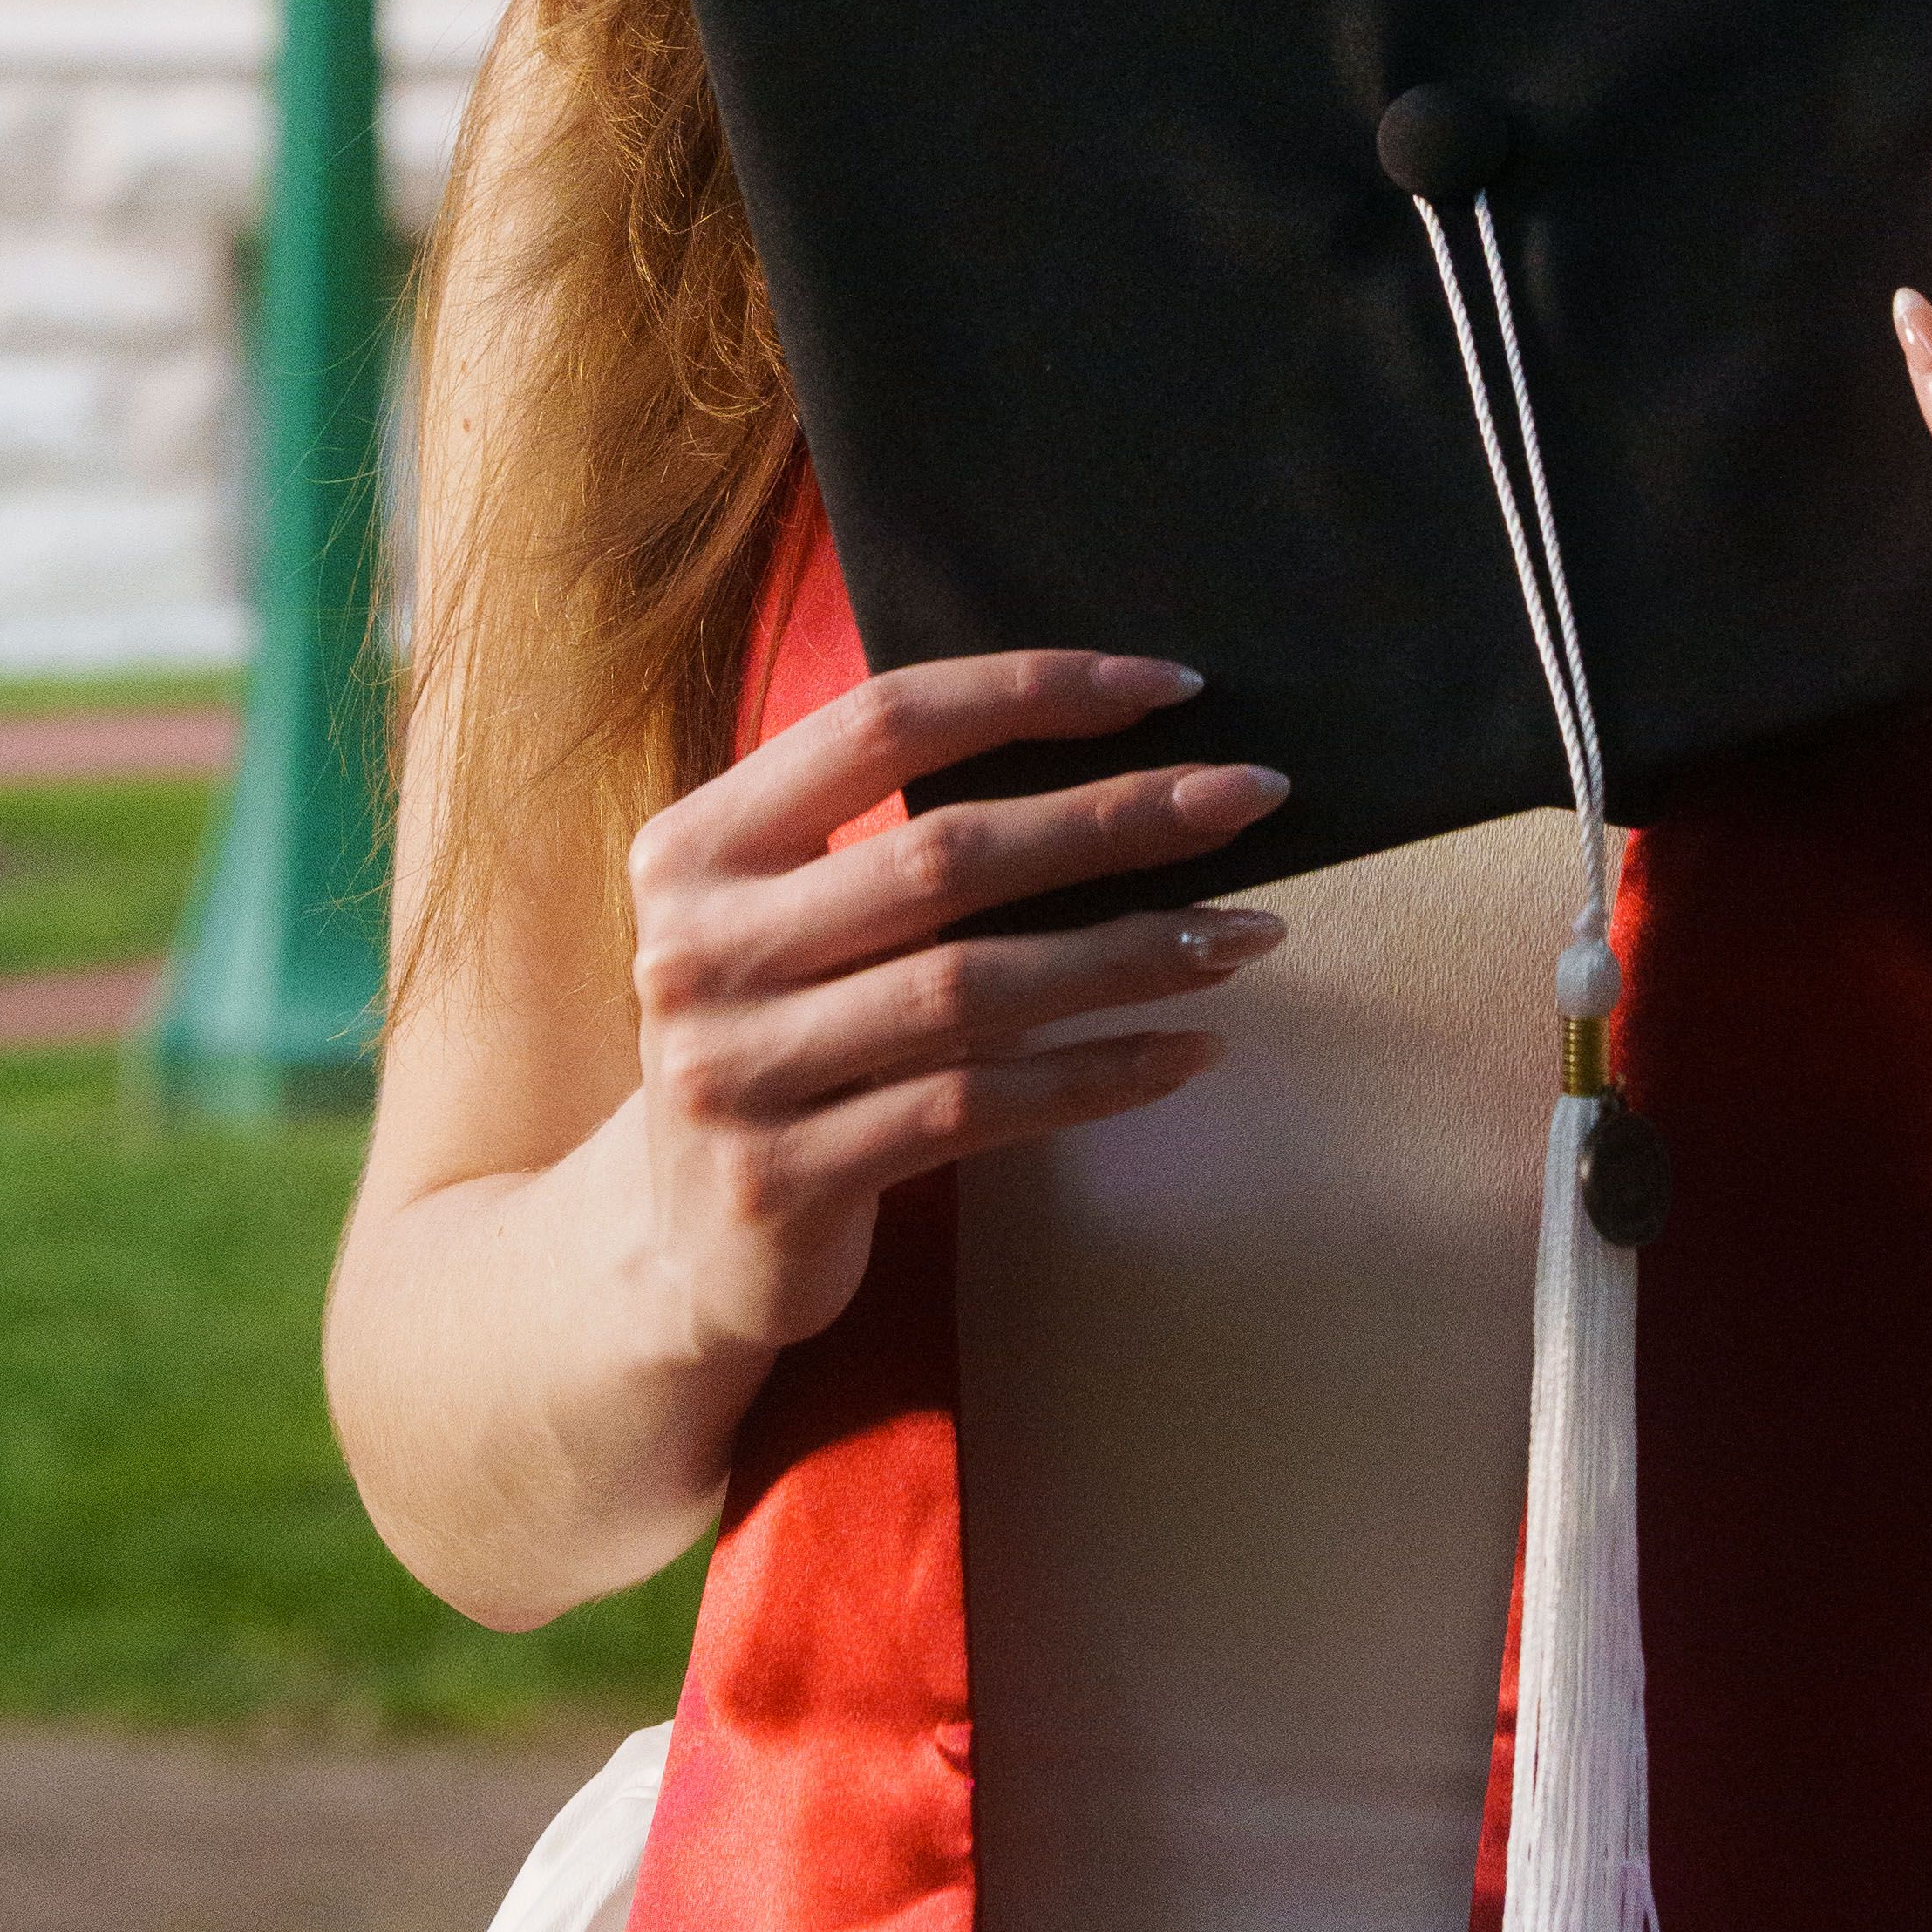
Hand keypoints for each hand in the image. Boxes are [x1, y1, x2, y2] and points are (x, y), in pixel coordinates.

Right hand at [622, 648, 1288, 1369]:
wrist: (681, 1244)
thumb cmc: (787, 1039)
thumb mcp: (795, 921)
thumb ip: (898, 841)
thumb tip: (1131, 760)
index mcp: (699, 843)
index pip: (886, 722)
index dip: (1033, 690)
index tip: (1169, 687)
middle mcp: (699, 947)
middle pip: (945, 853)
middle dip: (1116, 816)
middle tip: (1250, 797)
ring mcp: (732, 1070)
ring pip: (974, 987)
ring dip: (1131, 952)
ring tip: (1247, 933)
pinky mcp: (784, 1180)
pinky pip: (974, 1109)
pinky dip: (1094, 1077)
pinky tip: (1186, 1053)